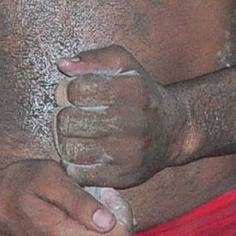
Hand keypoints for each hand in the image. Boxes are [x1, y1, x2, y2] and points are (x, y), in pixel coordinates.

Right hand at [0, 159, 134, 235]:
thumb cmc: (19, 185)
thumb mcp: (49, 178)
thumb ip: (80, 201)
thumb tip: (108, 222)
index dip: (121, 212)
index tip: (105, 194)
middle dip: (118, 222)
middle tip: (100, 198)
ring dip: (109, 232)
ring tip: (91, 208)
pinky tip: (83, 221)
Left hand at [54, 45, 193, 187]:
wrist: (172, 132)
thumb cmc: (140, 93)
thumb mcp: (124, 64)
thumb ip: (93, 58)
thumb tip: (63, 65)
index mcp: (132, 90)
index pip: (75, 90)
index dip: (67, 90)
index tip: (74, 94)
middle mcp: (132, 122)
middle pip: (68, 121)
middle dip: (63, 115)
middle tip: (71, 115)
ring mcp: (128, 153)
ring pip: (69, 148)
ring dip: (65, 140)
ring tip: (75, 133)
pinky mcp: (122, 177)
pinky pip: (78, 173)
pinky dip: (73, 163)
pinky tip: (83, 152)